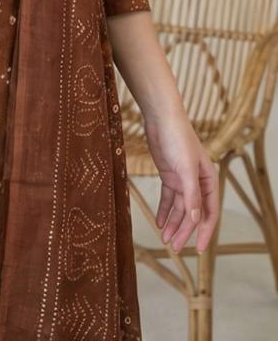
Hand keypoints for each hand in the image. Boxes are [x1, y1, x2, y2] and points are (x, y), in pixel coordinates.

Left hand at [143, 108, 219, 254]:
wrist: (161, 118)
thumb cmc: (178, 139)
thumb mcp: (186, 169)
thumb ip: (191, 195)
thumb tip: (196, 220)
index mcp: (208, 181)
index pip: (209, 213)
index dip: (205, 232)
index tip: (199, 250)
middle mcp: (197, 183)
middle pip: (193, 213)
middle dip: (184, 231)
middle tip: (174, 248)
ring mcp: (182, 179)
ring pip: (180, 208)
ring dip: (173, 223)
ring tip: (165, 239)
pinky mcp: (169, 175)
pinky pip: (168, 198)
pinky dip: (165, 211)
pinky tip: (160, 223)